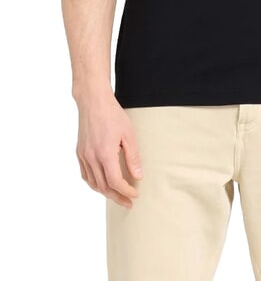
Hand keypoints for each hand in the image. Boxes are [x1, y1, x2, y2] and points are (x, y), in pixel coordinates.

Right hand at [75, 88, 142, 206]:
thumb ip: (133, 157)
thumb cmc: (113, 115)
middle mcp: (91, 157)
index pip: (115, 181)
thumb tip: (137, 176)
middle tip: (128, 203)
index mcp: (104, 154)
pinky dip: (94, 183)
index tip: (135, 194)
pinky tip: (102, 184)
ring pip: (93, 183)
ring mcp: (83, 156)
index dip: (126, 191)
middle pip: (103, 186)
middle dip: (117, 197)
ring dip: (105, 192)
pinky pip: (85, 175)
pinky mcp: (79, 152)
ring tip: (118, 196)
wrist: (93, 102)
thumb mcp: (129, 134)